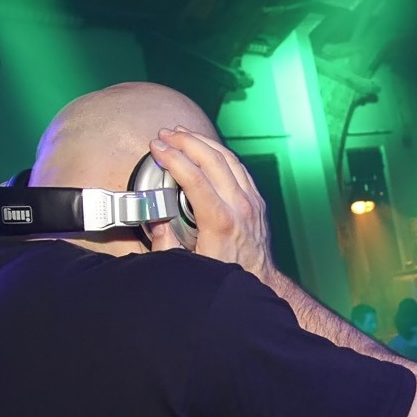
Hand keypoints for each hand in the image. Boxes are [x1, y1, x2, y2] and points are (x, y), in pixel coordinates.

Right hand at [146, 127, 275, 280]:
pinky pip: (239, 168)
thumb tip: (155, 220)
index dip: (172, 158)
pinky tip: (206, 149)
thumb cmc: (225, 274)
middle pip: (213, 160)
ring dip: (203, 142)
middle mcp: (240, 207)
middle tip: (164, 134)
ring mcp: (252, 202)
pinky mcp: (257, 202)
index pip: (195, 177)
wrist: (260, 282)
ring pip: (229, 159)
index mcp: (220, 221)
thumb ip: (165, 243)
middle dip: (186, 141)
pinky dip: (220, 153)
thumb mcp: (187, 266)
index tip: (155, 148)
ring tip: (181, 134)